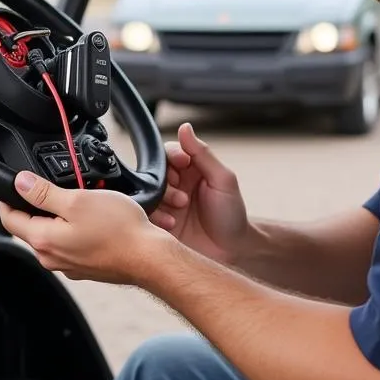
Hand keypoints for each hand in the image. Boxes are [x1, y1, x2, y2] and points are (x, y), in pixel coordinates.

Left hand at [0, 171, 164, 284]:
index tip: (14, 184)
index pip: (9, 219)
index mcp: (43, 241)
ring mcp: (68, 265)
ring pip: (53, 234)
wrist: (148, 257)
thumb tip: (19, 183)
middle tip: (55, 185)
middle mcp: (51, 258)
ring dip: (59, 216)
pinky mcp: (84, 266)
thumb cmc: (118, 230)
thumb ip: (43, 193)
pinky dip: (75, 229)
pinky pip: (71, 244)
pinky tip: (94, 219)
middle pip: (30, 227)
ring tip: (81, 199)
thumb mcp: (77, 201)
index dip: (8, 198)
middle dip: (37, 205)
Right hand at [149, 122, 249, 264]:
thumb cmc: (232, 215)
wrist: (233, 251)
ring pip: (148, 193)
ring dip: (161, 199)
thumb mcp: (223, 180)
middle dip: (166, 181)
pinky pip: (146, 215)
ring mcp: (166, 205)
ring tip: (180, 209)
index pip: (170, 152)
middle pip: (155, 172)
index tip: (183, 164)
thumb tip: (185, 128)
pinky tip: (171, 224)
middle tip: (182, 196)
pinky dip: (155, 217)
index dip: (173, 156)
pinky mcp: (159, 224)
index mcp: (191, 170)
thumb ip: (202, 153)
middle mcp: (175, 185)